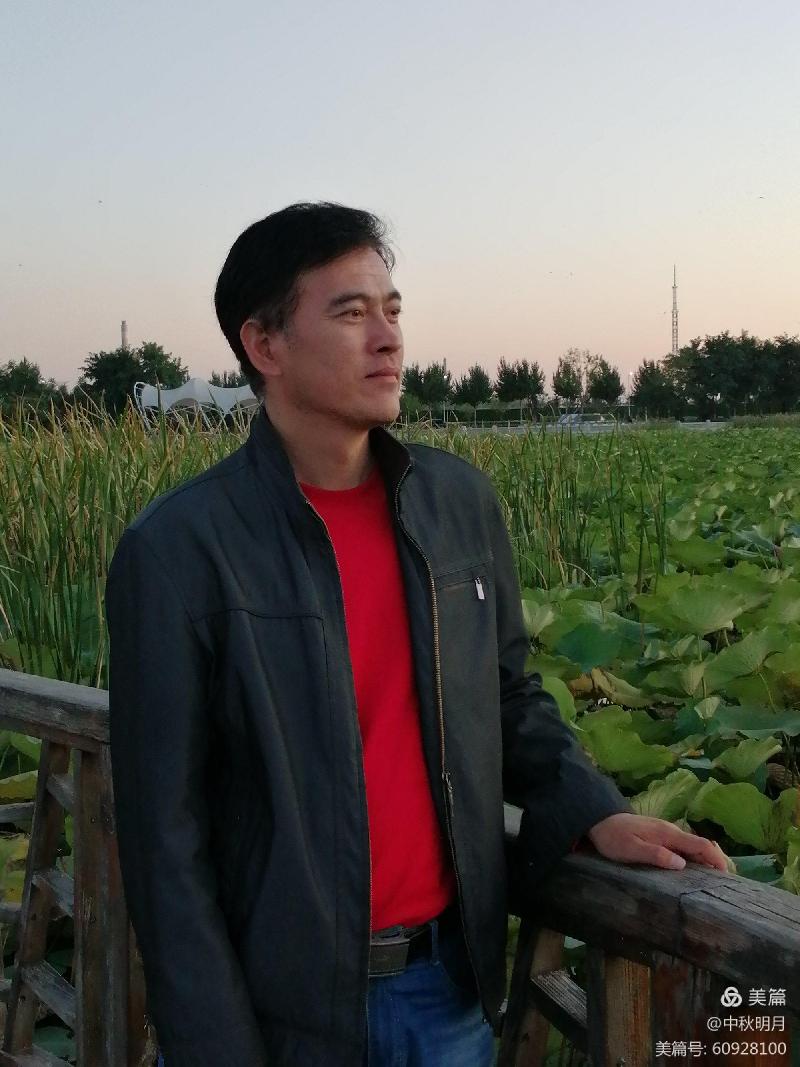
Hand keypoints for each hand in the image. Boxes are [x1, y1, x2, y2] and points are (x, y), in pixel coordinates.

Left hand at [585, 813, 728, 871]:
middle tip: (727, 883)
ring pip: (694, 846)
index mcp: (668, 834)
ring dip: (707, 860)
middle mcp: (672, 832)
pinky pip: (685, 847)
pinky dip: (696, 858)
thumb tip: (682, 864)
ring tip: (717, 880)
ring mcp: (667, 833)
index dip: (716, 859)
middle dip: (717, 861)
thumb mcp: (632, 850)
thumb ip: (656, 855)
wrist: (600, 821)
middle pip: (702, 845)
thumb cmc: (614, 838)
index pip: (700, 845)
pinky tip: (696, 870)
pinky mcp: (662, 836)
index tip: (728, 875)